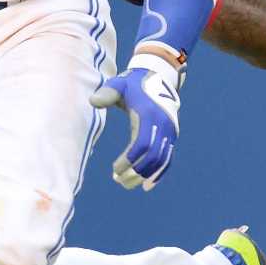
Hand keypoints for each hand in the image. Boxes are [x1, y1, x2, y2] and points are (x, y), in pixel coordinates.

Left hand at [89, 50, 182, 190]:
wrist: (160, 78)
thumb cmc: (133, 84)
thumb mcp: (119, 84)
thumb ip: (107, 93)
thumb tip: (93, 101)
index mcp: (149, 115)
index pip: (142, 144)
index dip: (129, 160)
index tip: (114, 170)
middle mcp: (163, 126)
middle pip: (152, 157)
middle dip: (136, 172)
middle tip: (118, 181)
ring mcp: (170, 132)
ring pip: (161, 161)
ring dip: (145, 175)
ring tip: (127, 184)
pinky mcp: (172, 137)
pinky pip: (168, 159)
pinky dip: (159, 173)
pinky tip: (147, 186)